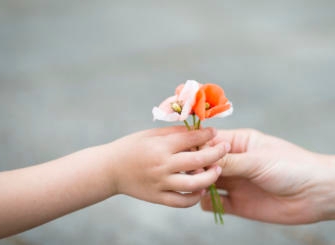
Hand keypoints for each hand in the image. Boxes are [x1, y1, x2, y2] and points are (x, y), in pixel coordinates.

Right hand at [105, 126, 229, 207]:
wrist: (109, 170)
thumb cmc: (131, 147)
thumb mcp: (150, 134)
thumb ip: (173, 132)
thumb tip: (197, 130)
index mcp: (160, 146)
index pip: (191, 139)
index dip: (207, 135)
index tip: (215, 132)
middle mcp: (162, 165)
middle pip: (198, 160)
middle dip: (216, 153)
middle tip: (225, 147)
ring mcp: (160, 183)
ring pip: (194, 184)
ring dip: (210, 177)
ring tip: (217, 171)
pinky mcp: (158, 197)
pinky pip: (182, 201)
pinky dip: (195, 197)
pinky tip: (201, 189)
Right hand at [201, 129, 327, 223]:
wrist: (316, 194)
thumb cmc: (291, 167)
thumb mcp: (258, 160)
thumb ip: (229, 161)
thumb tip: (200, 159)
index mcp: (239, 143)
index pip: (209, 141)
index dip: (196, 147)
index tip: (185, 154)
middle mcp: (234, 162)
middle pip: (204, 162)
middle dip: (194, 167)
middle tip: (189, 173)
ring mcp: (236, 182)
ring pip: (206, 182)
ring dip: (198, 184)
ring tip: (197, 186)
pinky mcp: (238, 204)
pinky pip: (215, 203)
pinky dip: (207, 202)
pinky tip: (206, 200)